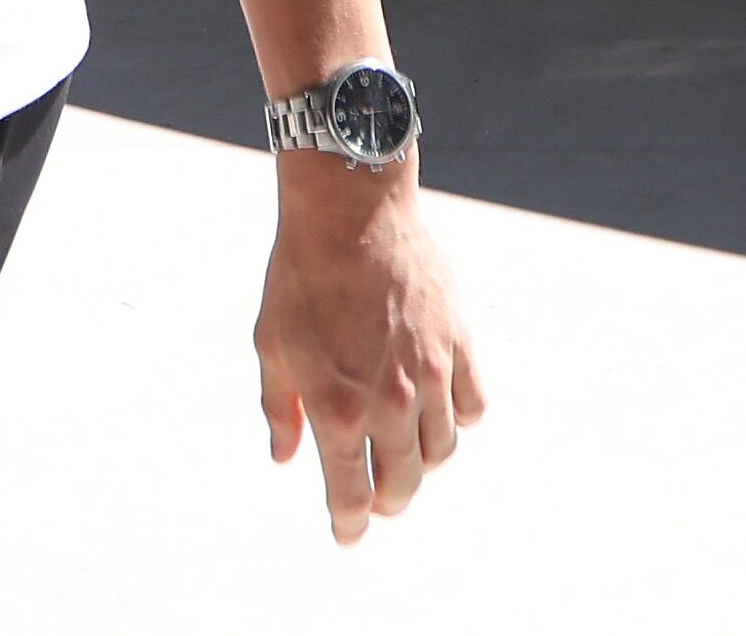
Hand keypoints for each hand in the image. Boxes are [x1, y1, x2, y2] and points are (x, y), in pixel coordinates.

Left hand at [256, 164, 485, 543]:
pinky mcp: (458, 343)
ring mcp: (431, 374)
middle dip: (388, 501)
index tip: (348, 534)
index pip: (350, 491)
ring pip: (442, 450)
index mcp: (337, 408)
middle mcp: (391, 402)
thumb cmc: (300, 276)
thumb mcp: (271, 344)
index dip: (349, 522)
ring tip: (407, 459)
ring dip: (423, 465)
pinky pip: (473, 404)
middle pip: (402, 481)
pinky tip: (442, 413)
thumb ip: (281, 408)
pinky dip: (461, 419)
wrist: (350, 212)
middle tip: (378, 501)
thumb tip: (285, 457)